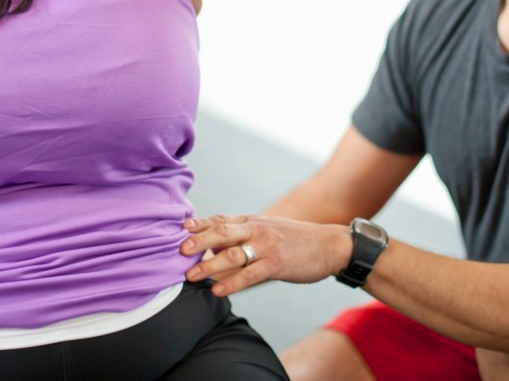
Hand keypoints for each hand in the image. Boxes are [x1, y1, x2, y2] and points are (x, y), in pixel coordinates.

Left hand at [180, 214, 352, 297]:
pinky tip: (217, 290)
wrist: (329, 245)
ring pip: (232, 254)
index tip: (180, 227)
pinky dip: (232, 283)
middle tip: (179, 250)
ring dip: (209, 265)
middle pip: (222, 232)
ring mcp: (267, 246)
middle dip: (198, 241)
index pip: (221, 219)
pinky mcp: (277, 264)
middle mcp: (257, 230)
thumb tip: (213, 246)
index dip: (200, 223)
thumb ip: (242, 235)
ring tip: (191, 275)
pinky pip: (250, 274)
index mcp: (253, 221)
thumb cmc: (295, 240)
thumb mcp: (268, 230)